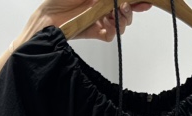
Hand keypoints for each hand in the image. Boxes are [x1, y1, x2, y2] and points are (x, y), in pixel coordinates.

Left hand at [37, 1, 151, 41]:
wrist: (46, 18)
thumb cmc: (60, 0)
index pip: (121, 0)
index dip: (135, 1)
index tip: (145, 1)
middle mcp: (101, 8)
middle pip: (124, 12)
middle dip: (129, 10)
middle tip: (125, 7)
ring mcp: (98, 21)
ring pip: (119, 25)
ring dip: (121, 20)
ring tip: (115, 15)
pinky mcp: (93, 33)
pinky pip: (109, 36)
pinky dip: (111, 32)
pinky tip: (108, 27)